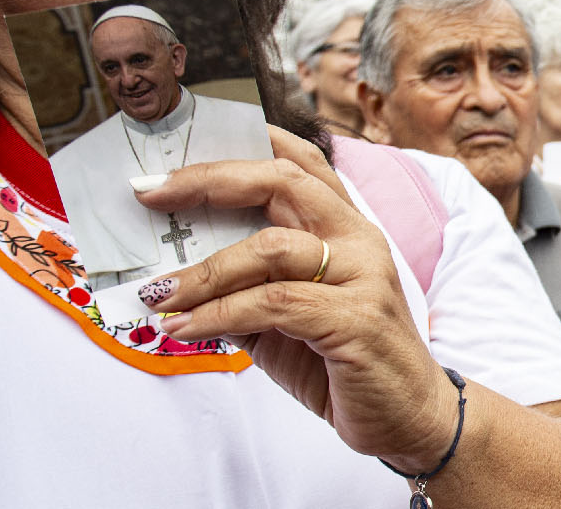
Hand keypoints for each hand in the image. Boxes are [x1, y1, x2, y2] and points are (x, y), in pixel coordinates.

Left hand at [133, 126, 457, 470]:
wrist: (409, 416)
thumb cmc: (346, 363)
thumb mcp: (286, 319)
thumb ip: (246, 288)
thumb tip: (175, 276)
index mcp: (345, 227)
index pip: (298, 162)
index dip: (241, 144)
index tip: (182, 153)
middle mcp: (358, 239)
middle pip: (282, 181)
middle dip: (208, 181)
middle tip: (151, 194)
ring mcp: (363, 275)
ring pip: (269, 248)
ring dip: (202, 272)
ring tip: (159, 295)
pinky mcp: (356, 319)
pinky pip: (274, 304)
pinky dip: (220, 315)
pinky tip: (187, 328)